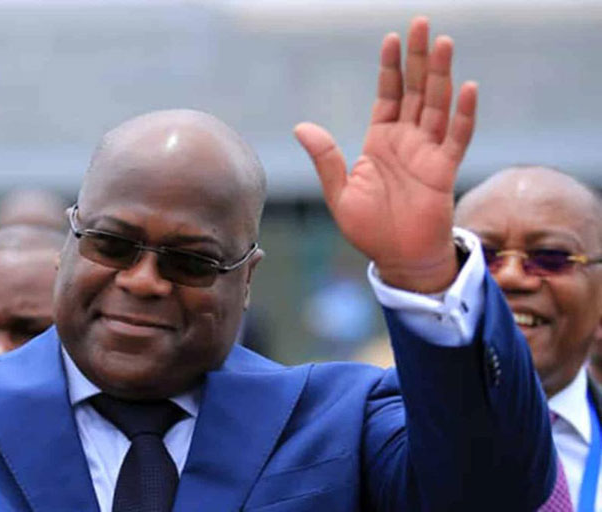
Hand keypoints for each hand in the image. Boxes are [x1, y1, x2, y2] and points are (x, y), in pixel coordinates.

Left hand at [295, 17, 476, 292]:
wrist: (397, 259)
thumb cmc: (369, 229)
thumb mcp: (339, 192)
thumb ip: (326, 158)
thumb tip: (301, 126)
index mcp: (381, 142)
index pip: (388, 96)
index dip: (390, 68)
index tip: (390, 38)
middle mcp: (407, 141)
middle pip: (416, 91)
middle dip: (417, 58)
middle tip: (420, 24)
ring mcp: (428, 153)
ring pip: (438, 106)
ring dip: (441, 75)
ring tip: (442, 43)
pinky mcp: (444, 171)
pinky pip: (456, 138)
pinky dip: (463, 115)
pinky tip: (466, 89)